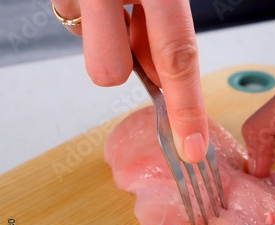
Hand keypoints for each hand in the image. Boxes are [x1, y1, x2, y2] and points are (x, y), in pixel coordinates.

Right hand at [51, 0, 207, 162]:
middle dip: (120, 66)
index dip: (185, 109)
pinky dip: (90, 19)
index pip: (177, 57)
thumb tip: (163, 83)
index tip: (191, 149)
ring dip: (107, 36)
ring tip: (116, 3)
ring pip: (87, 47)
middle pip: (107, 72)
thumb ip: (165, 31)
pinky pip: (72, 24)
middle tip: (127, 34)